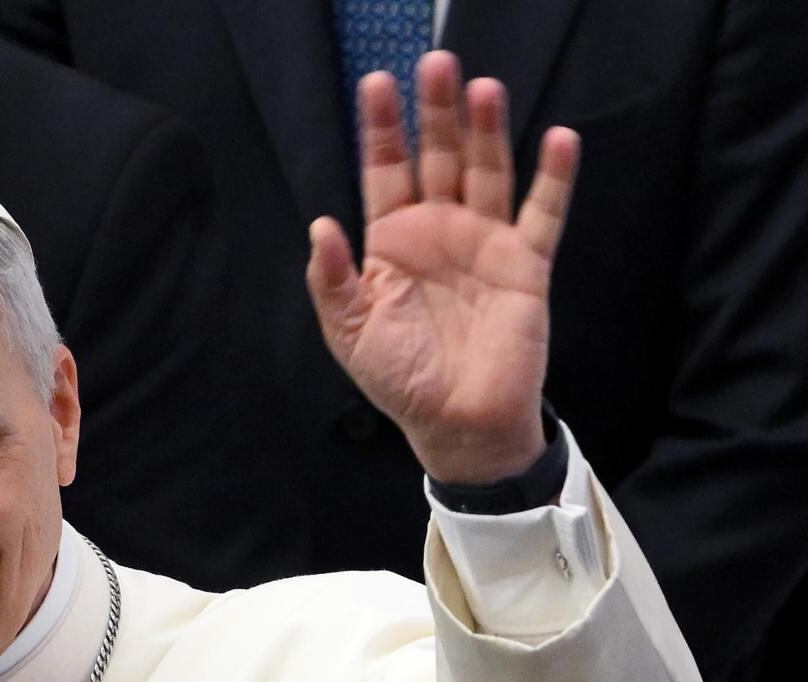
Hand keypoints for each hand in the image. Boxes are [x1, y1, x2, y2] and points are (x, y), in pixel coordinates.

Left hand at [305, 51, 579, 485]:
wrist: (456, 424)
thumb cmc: (399, 378)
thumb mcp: (350, 332)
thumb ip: (333, 281)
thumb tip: (319, 226)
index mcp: (392, 241)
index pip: (385, 172)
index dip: (381, 130)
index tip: (377, 83)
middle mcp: (440, 230)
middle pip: (440, 157)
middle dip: (436, 113)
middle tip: (436, 62)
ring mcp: (486, 242)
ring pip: (488, 172)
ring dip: (487, 131)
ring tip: (482, 88)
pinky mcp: (527, 264)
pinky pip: (543, 214)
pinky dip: (553, 179)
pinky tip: (557, 139)